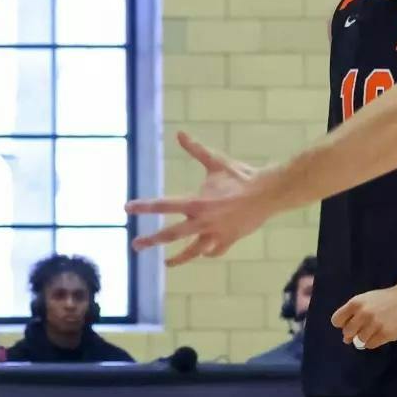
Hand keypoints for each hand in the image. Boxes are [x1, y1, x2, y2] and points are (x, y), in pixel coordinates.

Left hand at [126, 131, 273, 265]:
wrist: (268, 193)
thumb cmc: (241, 176)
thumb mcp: (216, 162)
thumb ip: (196, 150)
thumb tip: (180, 133)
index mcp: (196, 203)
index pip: (163, 204)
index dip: (144, 206)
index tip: (127, 207)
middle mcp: (202, 221)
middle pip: (171, 234)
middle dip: (151, 240)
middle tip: (135, 245)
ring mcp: (215, 234)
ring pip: (192, 251)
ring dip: (178, 258)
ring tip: (167, 262)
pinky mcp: (228, 240)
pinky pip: (214, 250)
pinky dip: (207, 252)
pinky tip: (203, 253)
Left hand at [331, 286, 396, 350]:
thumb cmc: (387, 298)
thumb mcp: (366, 299)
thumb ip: (354, 314)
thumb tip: (346, 338)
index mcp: (356, 303)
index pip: (337, 320)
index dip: (342, 324)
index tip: (350, 324)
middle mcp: (363, 314)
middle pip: (347, 333)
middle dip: (353, 334)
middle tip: (363, 329)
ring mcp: (374, 324)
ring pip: (359, 340)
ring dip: (365, 338)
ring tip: (375, 331)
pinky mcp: (385, 334)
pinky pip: (371, 345)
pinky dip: (373, 342)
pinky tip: (380, 334)